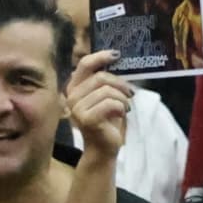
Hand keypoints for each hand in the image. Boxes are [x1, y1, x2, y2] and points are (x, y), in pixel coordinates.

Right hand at [64, 49, 131, 164]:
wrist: (103, 147)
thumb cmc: (106, 121)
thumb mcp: (105, 96)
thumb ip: (104, 80)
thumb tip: (116, 58)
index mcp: (74, 88)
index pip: (84, 64)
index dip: (101, 57)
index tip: (117, 55)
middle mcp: (71, 96)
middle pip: (101, 77)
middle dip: (121, 85)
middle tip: (131, 94)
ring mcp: (77, 108)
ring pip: (107, 91)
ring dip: (122, 99)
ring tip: (125, 108)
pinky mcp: (86, 119)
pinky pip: (111, 104)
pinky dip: (121, 108)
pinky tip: (121, 115)